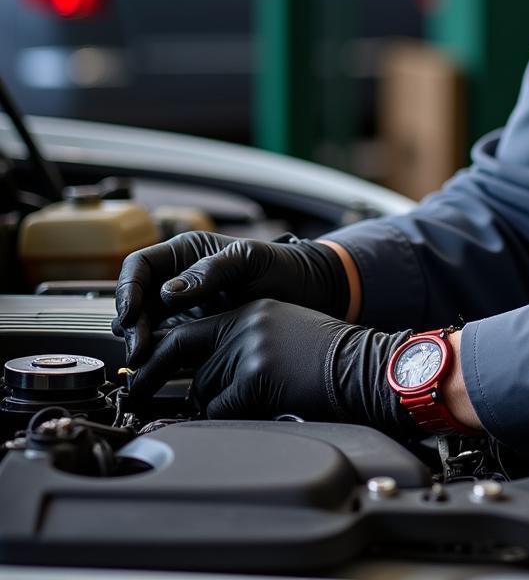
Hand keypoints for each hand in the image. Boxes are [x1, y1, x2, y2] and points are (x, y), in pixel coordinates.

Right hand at [113, 232, 349, 366]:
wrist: (308, 294)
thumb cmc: (281, 266)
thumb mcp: (248, 260)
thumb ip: (211, 271)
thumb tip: (169, 291)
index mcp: (185, 253)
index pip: (139, 267)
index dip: (127, 290)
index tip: (129, 315)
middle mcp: (178, 280)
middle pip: (135, 302)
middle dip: (131, 326)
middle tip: (138, 351)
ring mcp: (184, 309)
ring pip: (144, 327)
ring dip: (140, 344)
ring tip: (146, 363)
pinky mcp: (194, 333)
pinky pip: (165, 345)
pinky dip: (158, 357)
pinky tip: (160, 369)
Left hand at [128, 299, 415, 433]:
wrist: (364, 365)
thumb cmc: (330, 358)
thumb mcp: (281, 333)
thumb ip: (241, 343)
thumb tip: (199, 377)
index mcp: (251, 310)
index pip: (188, 329)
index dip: (159, 354)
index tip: (140, 370)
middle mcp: (246, 323)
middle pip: (187, 361)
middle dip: (167, 382)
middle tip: (143, 394)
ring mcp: (250, 349)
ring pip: (202, 390)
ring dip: (215, 405)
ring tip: (253, 401)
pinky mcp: (257, 376)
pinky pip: (220, 410)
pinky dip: (231, 419)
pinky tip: (262, 409)